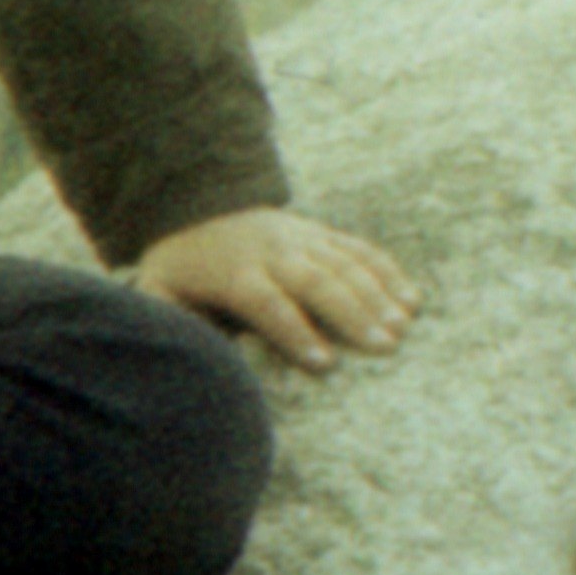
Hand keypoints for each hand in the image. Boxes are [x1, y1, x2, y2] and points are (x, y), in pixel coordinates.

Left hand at [132, 206, 418, 372]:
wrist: (195, 209)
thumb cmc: (181, 274)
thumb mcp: (163, 297)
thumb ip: (176, 328)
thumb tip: (194, 365)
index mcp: (233, 273)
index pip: (267, 303)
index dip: (295, 333)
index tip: (324, 365)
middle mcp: (271, 250)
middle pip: (315, 280)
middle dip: (351, 314)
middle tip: (383, 348)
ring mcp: (299, 236)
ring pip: (344, 263)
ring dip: (377, 295)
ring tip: (402, 328)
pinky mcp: (320, 232)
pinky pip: (359, 249)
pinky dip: (388, 272)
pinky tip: (412, 299)